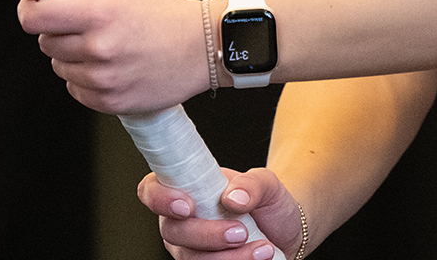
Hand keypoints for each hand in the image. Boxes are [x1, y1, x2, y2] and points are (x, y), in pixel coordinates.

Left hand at [15, 0, 206, 113]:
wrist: (201, 47)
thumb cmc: (164, 9)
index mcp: (99, 13)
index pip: (36, 16)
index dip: (29, 7)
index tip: (33, 3)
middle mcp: (98, 48)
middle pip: (44, 41)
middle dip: (58, 29)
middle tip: (85, 21)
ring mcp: (103, 79)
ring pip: (58, 65)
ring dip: (72, 54)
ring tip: (104, 43)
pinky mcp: (109, 101)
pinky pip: (74, 88)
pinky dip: (84, 76)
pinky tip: (110, 64)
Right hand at [140, 167, 303, 259]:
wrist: (285, 234)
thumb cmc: (267, 204)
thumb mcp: (266, 184)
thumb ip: (251, 184)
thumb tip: (232, 198)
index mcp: (186, 189)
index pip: (151, 190)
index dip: (160, 198)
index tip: (187, 206)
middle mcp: (181, 221)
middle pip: (171, 231)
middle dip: (206, 234)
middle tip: (240, 232)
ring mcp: (189, 248)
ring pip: (191, 258)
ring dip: (228, 257)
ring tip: (262, 248)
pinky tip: (258, 258)